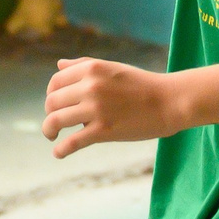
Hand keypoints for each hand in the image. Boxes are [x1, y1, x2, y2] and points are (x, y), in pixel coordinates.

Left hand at [42, 57, 186, 156]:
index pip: (55, 82)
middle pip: (52, 102)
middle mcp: (91, 86)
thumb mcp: (112, 68)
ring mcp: (96, 109)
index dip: (51, 94)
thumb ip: (83, 64)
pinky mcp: (104, 130)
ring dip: (49, 130)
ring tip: (52, 136)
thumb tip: (59, 64)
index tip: (55, 105)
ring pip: (56, 120)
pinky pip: (72, 142)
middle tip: (54, 123)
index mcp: (92, 69)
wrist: (169, 102)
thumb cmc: (141, 84)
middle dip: (49, 113)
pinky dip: (61, 150)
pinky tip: (58, 153)